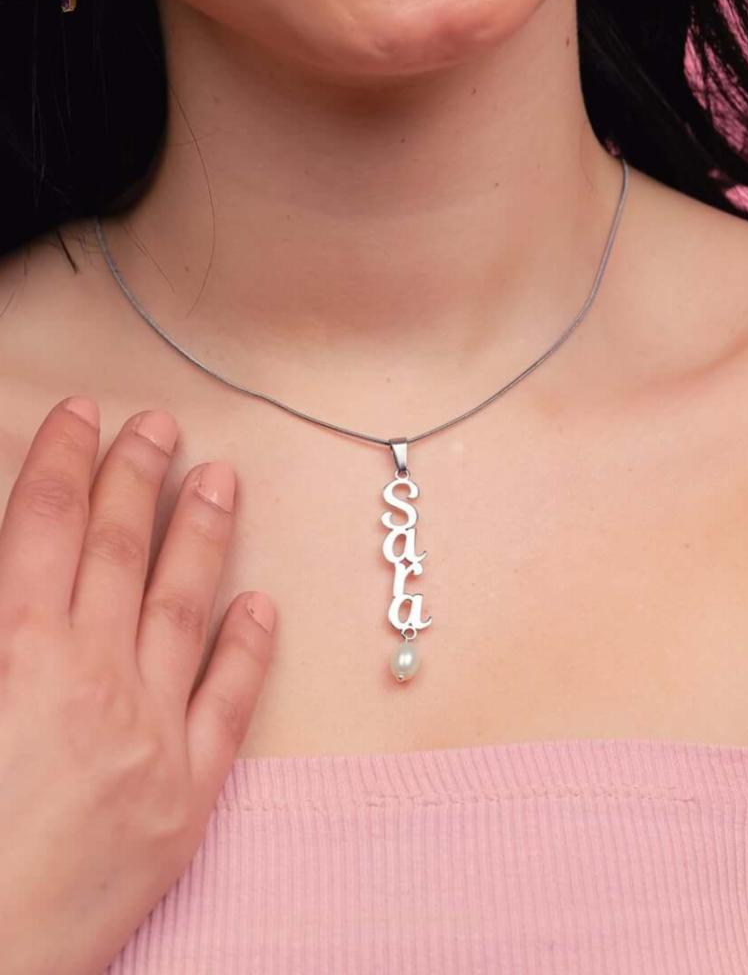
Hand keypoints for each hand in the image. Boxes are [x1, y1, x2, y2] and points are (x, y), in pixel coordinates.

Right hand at [0, 396, 274, 974]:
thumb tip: (15, 574)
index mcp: (16, 654)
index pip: (42, 527)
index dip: (64, 461)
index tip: (84, 416)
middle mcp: (93, 678)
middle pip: (117, 551)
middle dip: (135, 479)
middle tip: (159, 427)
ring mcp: (152, 732)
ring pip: (183, 604)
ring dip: (202, 534)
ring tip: (221, 478)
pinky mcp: (189, 792)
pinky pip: (230, 701)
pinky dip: (248, 647)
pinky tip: (262, 602)